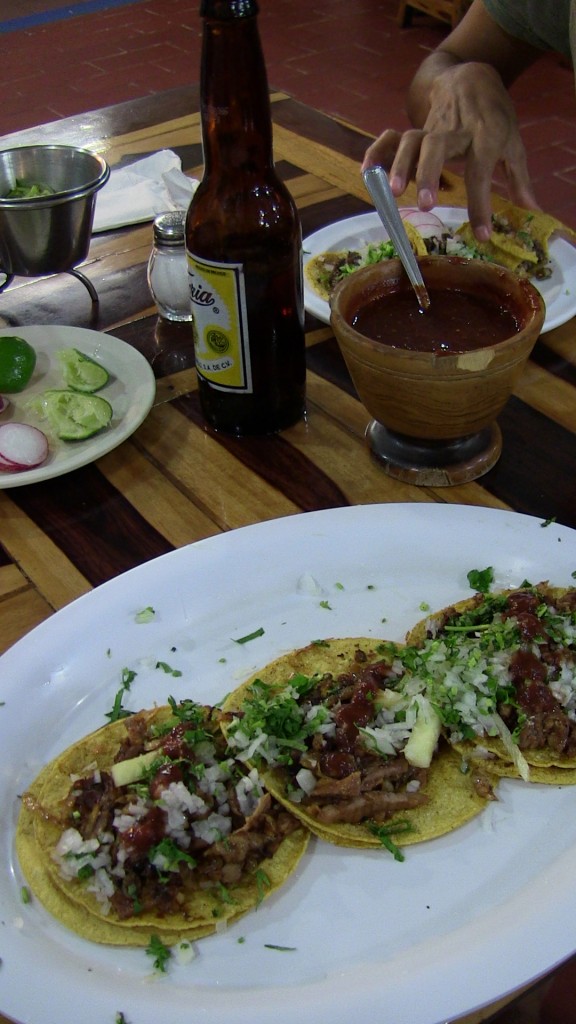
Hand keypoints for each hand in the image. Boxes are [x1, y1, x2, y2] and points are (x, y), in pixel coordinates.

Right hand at [363, 63, 538, 240]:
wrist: (472, 77)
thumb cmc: (494, 117)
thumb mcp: (513, 143)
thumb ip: (519, 178)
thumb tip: (532, 209)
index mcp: (484, 136)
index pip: (482, 172)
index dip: (482, 204)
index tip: (482, 234)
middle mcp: (455, 131)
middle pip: (438, 147)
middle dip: (430, 174)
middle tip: (425, 204)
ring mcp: (431, 128)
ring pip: (411, 141)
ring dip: (400, 165)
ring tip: (394, 193)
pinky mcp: (413, 128)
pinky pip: (391, 137)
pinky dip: (376, 152)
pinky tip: (367, 172)